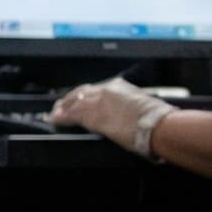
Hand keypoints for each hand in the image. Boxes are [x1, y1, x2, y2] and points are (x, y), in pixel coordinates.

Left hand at [48, 78, 171, 158]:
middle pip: (81, 93)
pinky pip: (71, 114)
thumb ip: (129, 107)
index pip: (95, 90)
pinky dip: (61, 117)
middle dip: (70, 99)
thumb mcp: (142, 106)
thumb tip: (126, 115)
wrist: (155, 124)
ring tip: (55, 114)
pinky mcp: (90, 115)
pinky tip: (55, 120)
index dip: (85, 96)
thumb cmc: (156, 118)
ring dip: (63, 108)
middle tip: (61, 106)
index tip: (80, 100)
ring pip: (74, 102)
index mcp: (119, 86)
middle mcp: (105, 90)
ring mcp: (96, 101)